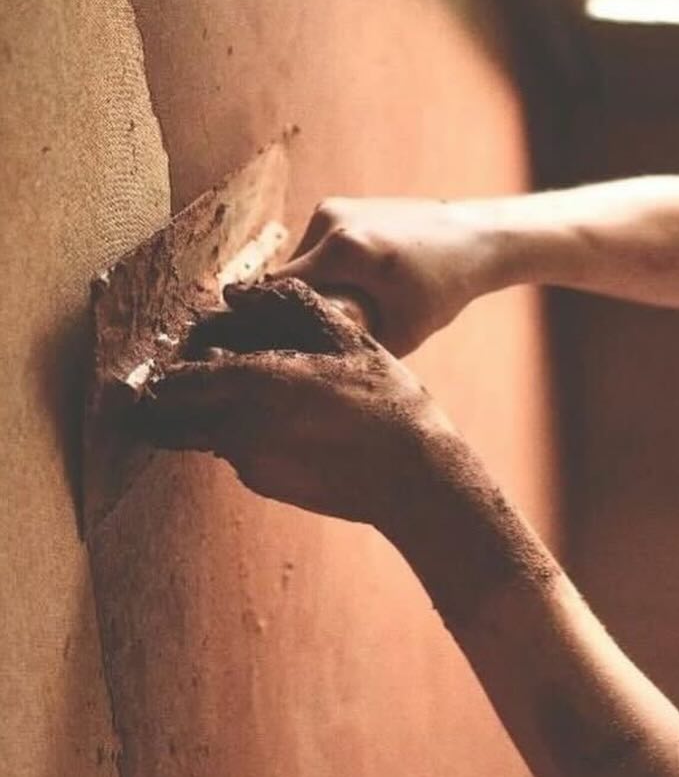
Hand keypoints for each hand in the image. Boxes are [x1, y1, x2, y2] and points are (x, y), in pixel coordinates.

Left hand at [140, 278, 448, 526]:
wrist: (412, 477)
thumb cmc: (385, 402)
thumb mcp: (346, 337)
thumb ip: (287, 305)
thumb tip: (237, 292)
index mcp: (252, 384)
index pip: (172, 381)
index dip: (171, 363)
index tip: (188, 350)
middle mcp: (236, 429)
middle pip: (168, 417)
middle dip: (172, 396)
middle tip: (195, 376)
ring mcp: (247, 462)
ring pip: (203, 432)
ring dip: (213, 413)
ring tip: (265, 395)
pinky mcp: (265, 484)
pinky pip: (237, 452)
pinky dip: (248, 435)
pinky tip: (294, 425)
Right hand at [272, 198, 492, 356]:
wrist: (473, 238)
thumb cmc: (444, 286)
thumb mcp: (403, 331)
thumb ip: (356, 345)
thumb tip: (318, 364)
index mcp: (343, 249)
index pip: (278, 287)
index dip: (273, 316)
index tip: (275, 339)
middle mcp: (331, 219)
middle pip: (289, 274)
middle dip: (302, 303)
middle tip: (323, 328)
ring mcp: (334, 206)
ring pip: (303, 260)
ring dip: (316, 284)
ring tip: (351, 302)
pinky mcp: (341, 204)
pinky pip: (318, 246)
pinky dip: (329, 266)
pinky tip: (360, 280)